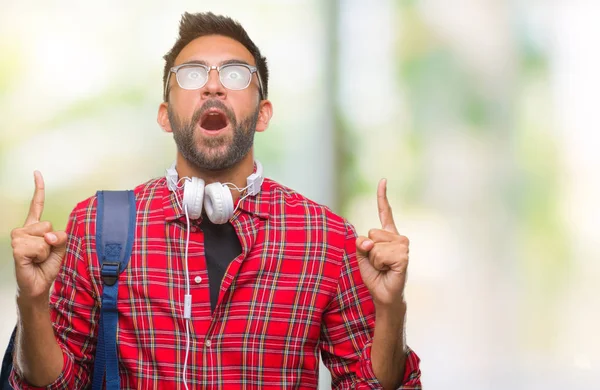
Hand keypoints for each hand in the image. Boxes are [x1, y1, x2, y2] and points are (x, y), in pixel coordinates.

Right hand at [11, 171, 66, 300]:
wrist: (39, 284)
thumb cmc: (47, 265)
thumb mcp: (60, 248)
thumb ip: (60, 236)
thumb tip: (49, 235)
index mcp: (35, 227)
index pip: (37, 205)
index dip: (38, 189)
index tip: (37, 173)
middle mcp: (24, 230)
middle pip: (48, 224)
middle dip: (53, 240)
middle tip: (45, 253)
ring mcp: (18, 238)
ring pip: (44, 235)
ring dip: (47, 250)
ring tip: (38, 258)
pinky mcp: (16, 248)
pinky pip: (39, 246)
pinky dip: (41, 255)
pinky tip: (32, 261)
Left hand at [356, 179, 409, 306]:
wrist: (383, 294)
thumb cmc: (374, 275)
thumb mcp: (361, 256)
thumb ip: (360, 244)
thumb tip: (367, 240)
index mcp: (387, 235)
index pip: (385, 212)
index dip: (382, 196)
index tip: (383, 180)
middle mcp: (397, 237)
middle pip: (371, 233)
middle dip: (368, 250)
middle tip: (377, 263)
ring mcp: (402, 246)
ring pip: (374, 245)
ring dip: (373, 259)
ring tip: (383, 267)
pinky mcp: (403, 256)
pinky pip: (380, 254)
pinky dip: (378, 264)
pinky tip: (388, 270)